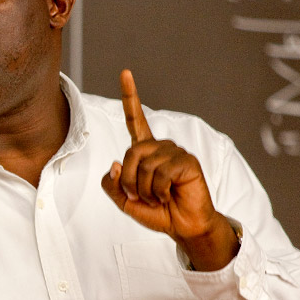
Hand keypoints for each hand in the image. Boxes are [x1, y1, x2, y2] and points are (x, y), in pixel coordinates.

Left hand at [100, 69, 238, 270]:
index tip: (125, 72)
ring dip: (145, 188)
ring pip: (144, 165)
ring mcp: (175, 152)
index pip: (135, 120)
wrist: (183, 226)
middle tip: (141, 196)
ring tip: (158, 196)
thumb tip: (116, 163)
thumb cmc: (157, 211)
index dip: (130, 97)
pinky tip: (169, 195)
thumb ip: (112, 184)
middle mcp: (160, 147)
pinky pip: (161, 173)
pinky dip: (158, 190)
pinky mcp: (187, 162)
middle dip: (130, 181)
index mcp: (145, 151)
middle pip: (130, 154)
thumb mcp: (124, 200)